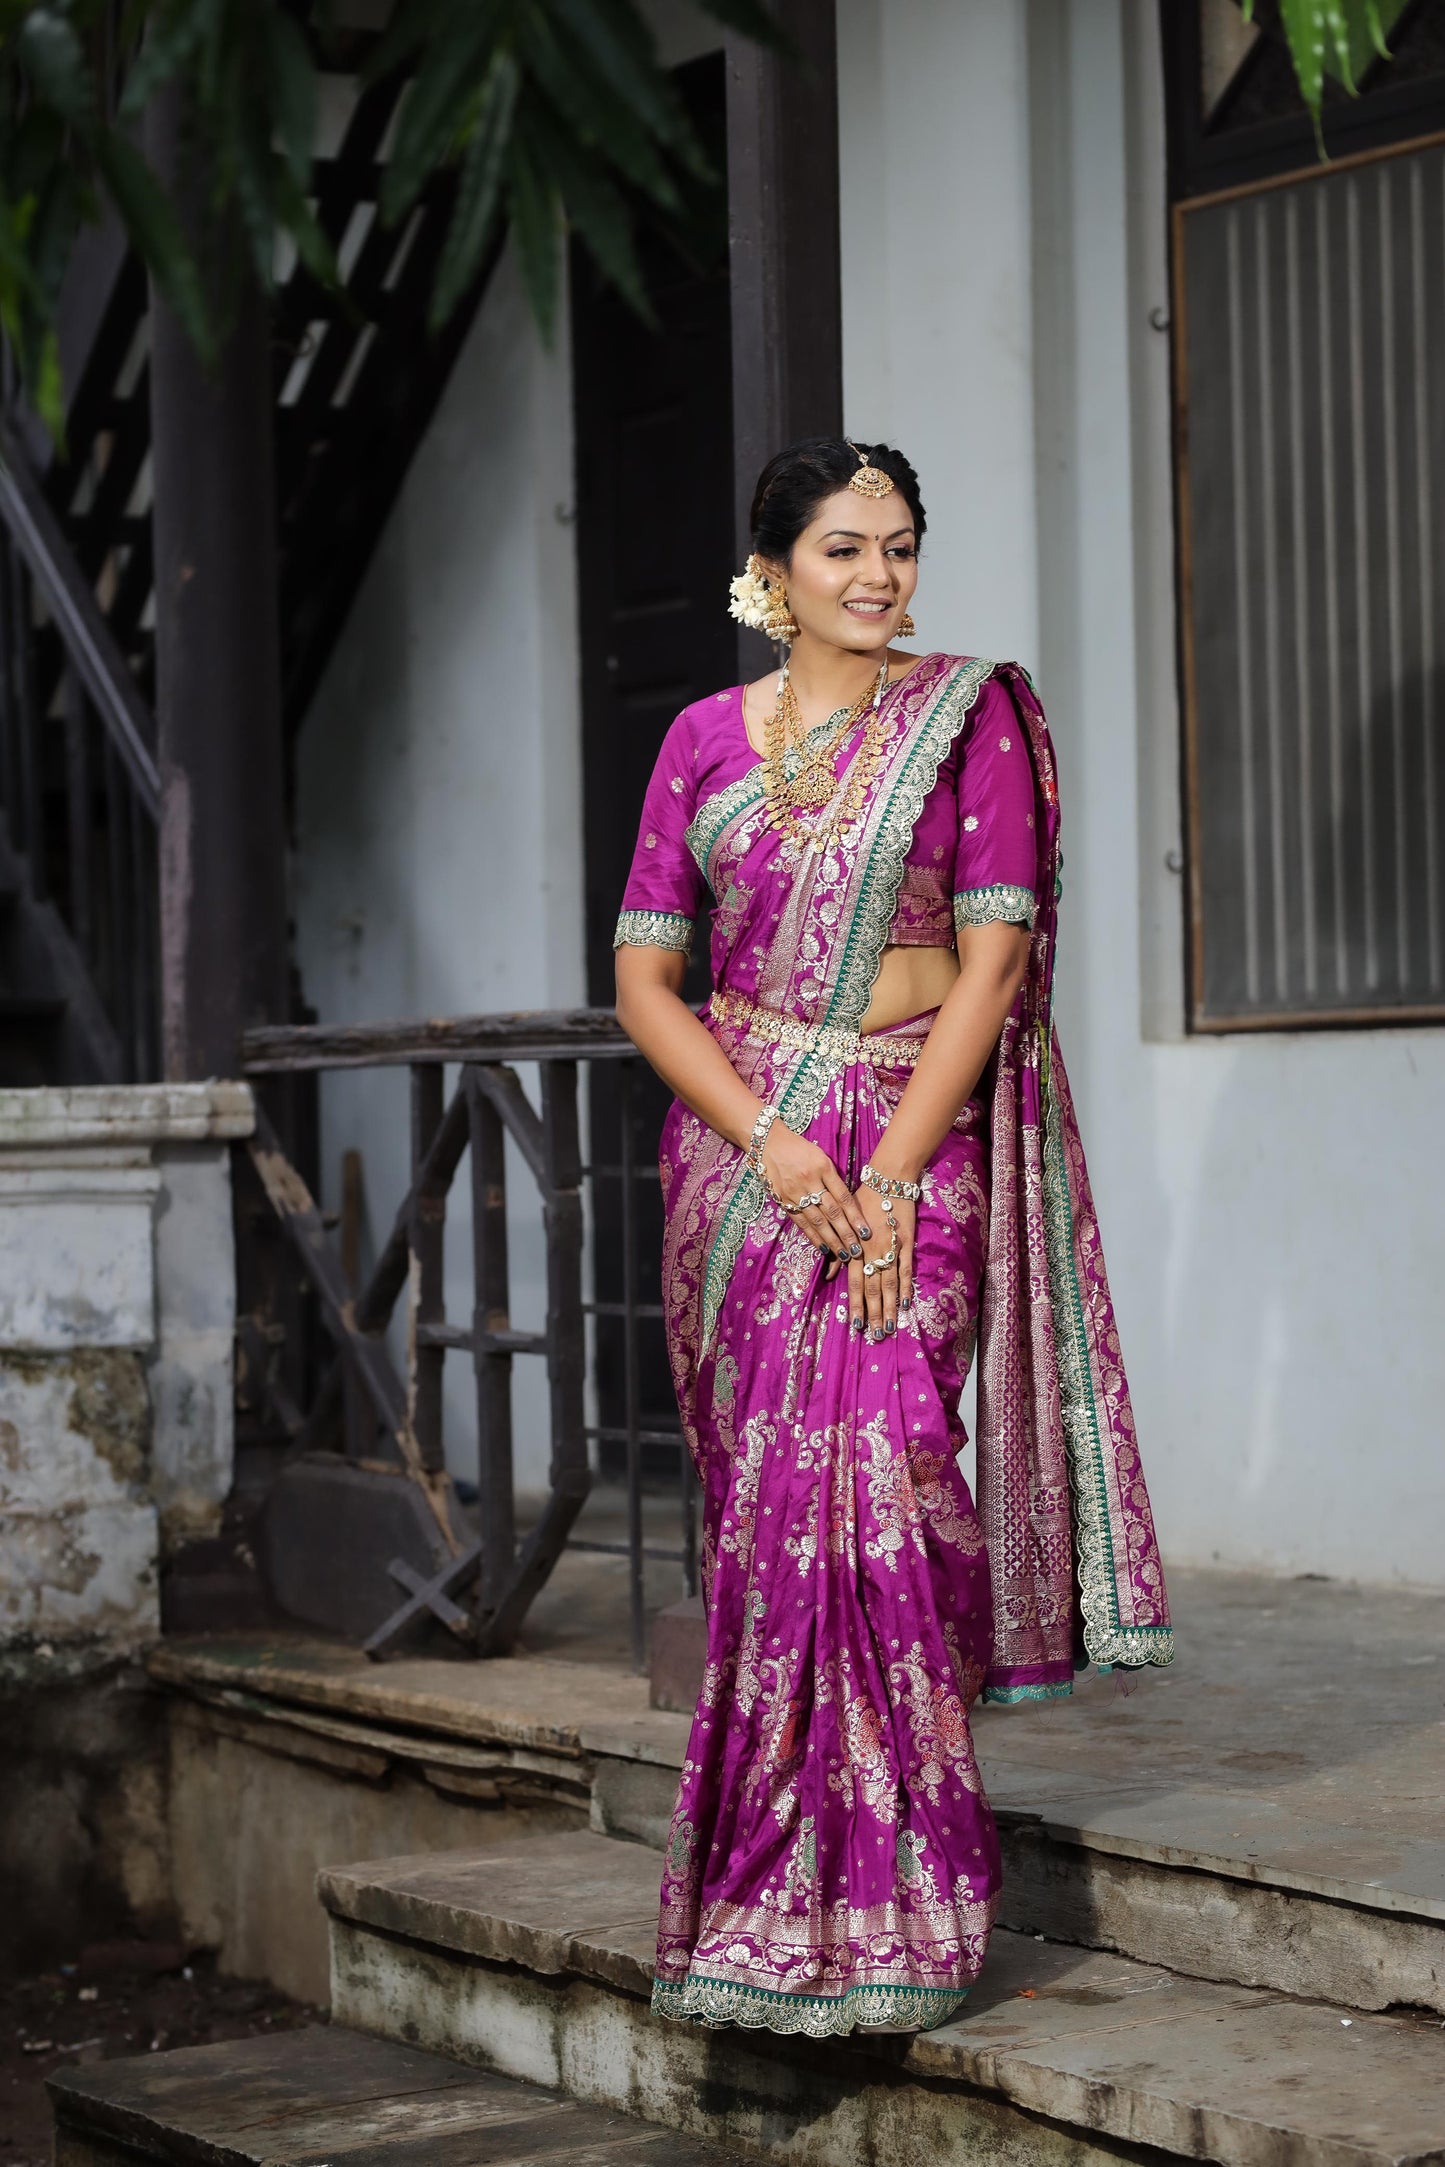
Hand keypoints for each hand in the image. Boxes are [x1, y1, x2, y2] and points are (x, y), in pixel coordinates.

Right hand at [759, 1121, 870, 1265]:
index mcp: (823, 1168)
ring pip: (817, 1221)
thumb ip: (833, 1178)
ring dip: (831, 1240)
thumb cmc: (800, 1149)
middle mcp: (810, 1181)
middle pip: (832, 1212)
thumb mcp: (821, 1157)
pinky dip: (812, 1236)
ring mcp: (795, 1193)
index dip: (855, 1217)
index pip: (843, 1197)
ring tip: (843, 1254)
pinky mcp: (783, 1201)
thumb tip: (849, 1204)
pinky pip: (801, 1222)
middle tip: (858, 1251)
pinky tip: (823, 1248)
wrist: (769, 1143)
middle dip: (846, 1233)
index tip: (866, 1232)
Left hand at [848, 1192, 915, 1341]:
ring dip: (889, 1308)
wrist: (887, 1179)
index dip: (856, 1306)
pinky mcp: (905, 1242)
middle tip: (875, 1336)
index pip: (855, 1283)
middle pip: (873, 1288)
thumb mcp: (845, 1224)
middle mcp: (870, 1251)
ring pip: (889, 1284)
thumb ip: (839, 1252)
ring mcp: (890, 1248)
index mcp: (855, 1248)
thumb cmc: (863, 1201)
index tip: (856, 1325)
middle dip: (873, 1314)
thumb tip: (830, 1274)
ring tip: (889, 1327)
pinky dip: (905, 1288)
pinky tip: (904, 1304)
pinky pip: (905, 1270)